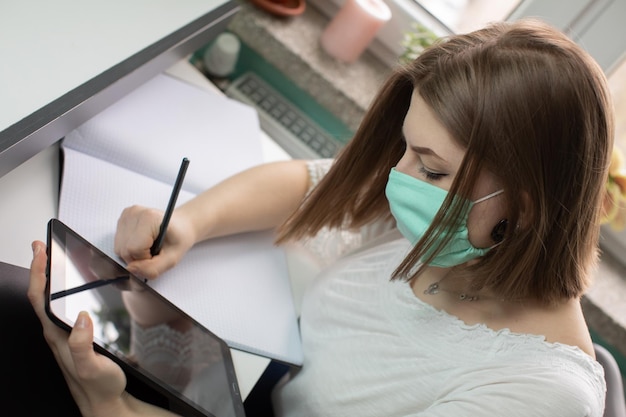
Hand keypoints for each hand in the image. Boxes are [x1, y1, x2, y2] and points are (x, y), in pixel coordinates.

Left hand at [27, 241, 178, 416]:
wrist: (105, 404)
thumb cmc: (98, 388)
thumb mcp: (91, 367)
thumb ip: (82, 345)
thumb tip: (80, 318)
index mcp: (57, 335)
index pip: (39, 297)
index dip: (37, 272)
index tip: (40, 252)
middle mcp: (57, 333)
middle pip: (41, 295)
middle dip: (39, 269)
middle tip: (42, 248)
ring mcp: (65, 335)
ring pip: (51, 301)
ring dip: (49, 279)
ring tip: (53, 261)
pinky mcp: (75, 337)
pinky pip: (64, 309)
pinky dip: (64, 292)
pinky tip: (74, 288)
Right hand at [114, 205, 194, 279]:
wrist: (181, 226)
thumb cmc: (179, 239)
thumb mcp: (172, 259)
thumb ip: (152, 268)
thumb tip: (130, 269)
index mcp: (149, 217)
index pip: (133, 249)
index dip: (145, 258)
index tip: (157, 253)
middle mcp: (134, 213)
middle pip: (124, 250)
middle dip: (138, 258)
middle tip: (154, 251)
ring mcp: (127, 215)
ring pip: (119, 248)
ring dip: (133, 254)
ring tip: (149, 246)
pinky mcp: (123, 219)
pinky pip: (119, 243)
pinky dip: (130, 248)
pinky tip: (142, 242)